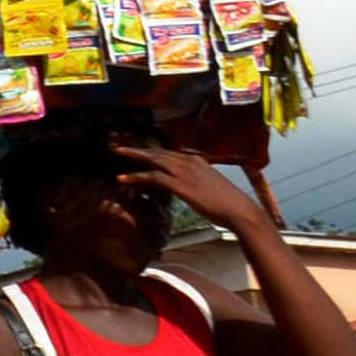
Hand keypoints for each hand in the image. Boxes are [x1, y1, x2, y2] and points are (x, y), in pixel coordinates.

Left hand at [122, 142, 271, 237]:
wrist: (239, 210)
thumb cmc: (228, 202)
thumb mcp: (210, 186)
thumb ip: (197, 182)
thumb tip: (189, 187)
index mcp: (196, 160)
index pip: (169, 152)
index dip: (152, 150)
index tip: (139, 149)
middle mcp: (189, 161)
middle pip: (158, 151)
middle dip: (138, 148)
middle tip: (120, 145)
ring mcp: (184, 172)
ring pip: (153, 159)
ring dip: (133, 155)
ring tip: (117, 152)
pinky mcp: (180, 185)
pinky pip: (153, 177)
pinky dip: (136, 176)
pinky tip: (122, 178)